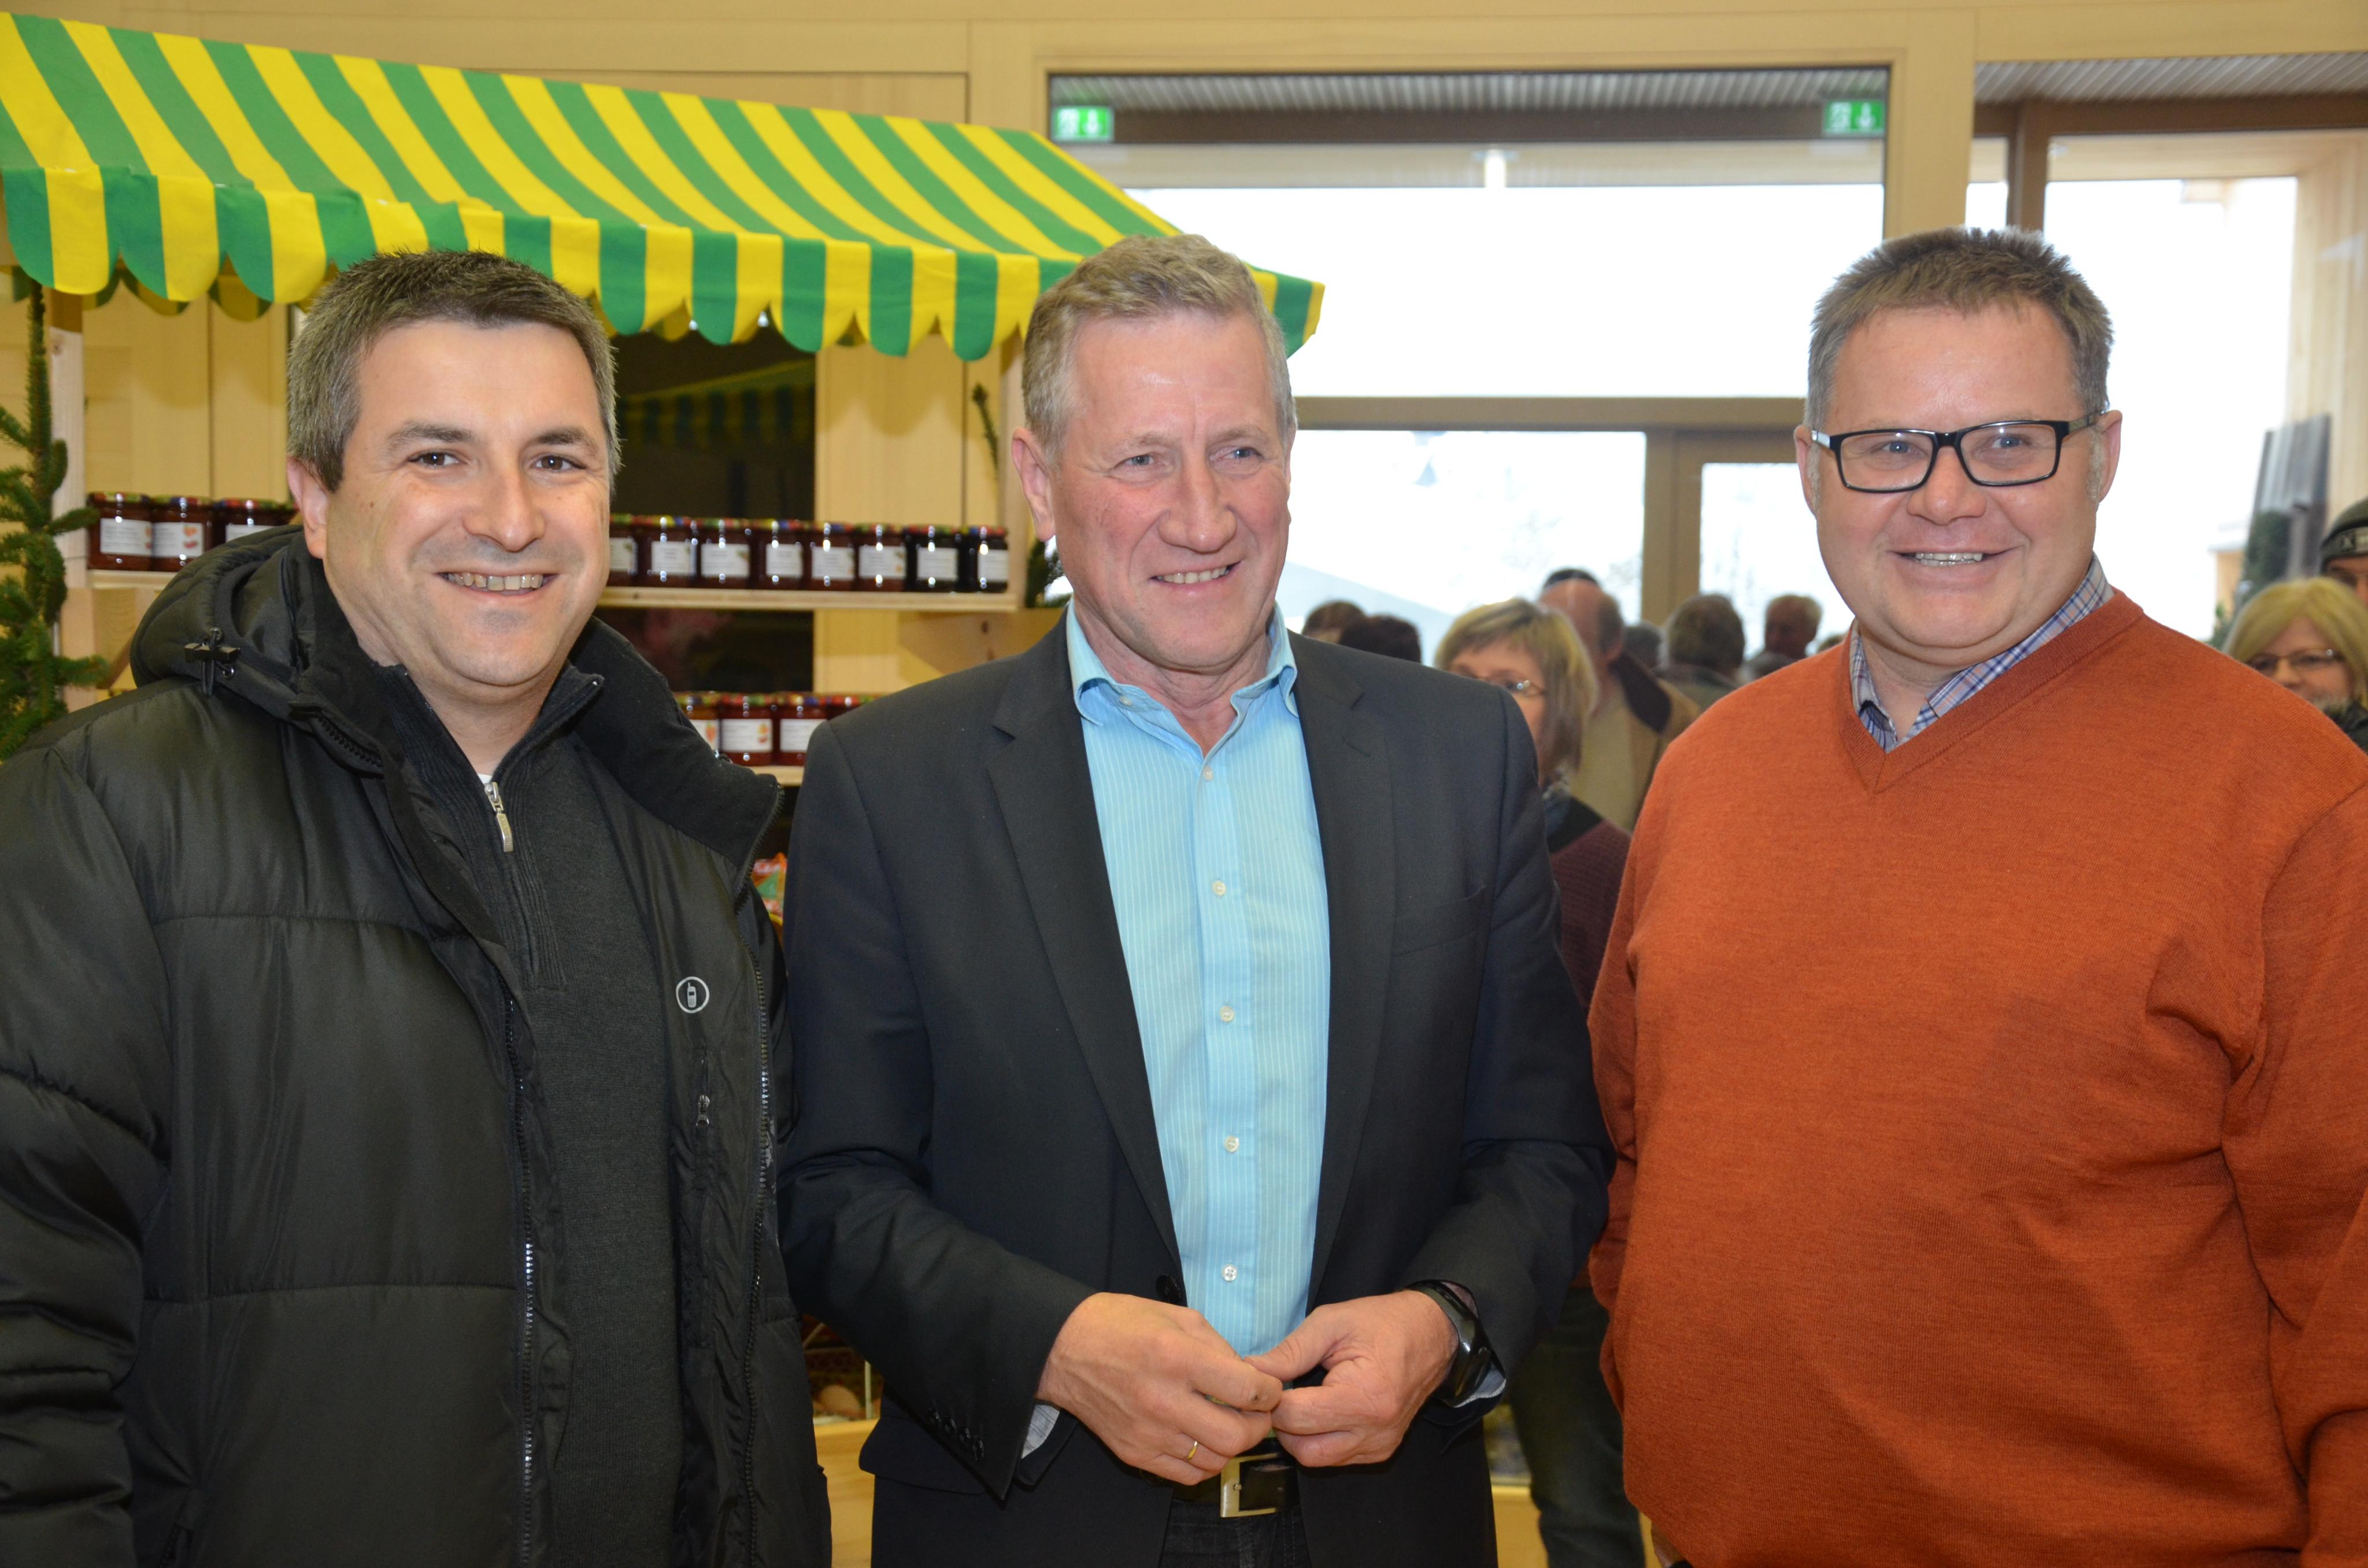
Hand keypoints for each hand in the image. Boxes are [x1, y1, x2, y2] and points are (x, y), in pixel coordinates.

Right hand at [1036, 1292, 1283, 1484]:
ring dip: (1232, 1444)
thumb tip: (1250, 1379)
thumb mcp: (1177, 1316)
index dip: (1270, 1392)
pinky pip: (1187, 1474)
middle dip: (1258, 1426)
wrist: (1064, 1349)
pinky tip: (1202, 1439)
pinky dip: (1205, 1461)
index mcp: (1177, 1358)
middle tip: (1255, 1412)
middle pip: (1236, 1437)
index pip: (1246, 1391)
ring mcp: (1147, 1433)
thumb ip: (1219, 1347)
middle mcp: (1163, 1400)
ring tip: (1227, 1423)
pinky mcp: (1134, 1454)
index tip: (1268, 1388)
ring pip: (1215, 1461)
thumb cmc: (1121, 1324)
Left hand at [1245, 1291, 1456, 1466]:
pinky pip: (1337, 1458)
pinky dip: (1320, 1440)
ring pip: (1318, 1459)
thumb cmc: (1381, 1322)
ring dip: (1298, 1436)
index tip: (1264, 1382)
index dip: (1270, 1400)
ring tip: (1298, 1400)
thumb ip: (1289, 1352)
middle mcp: (1375, 1431)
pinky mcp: (1382, 1450)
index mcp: (1364, 1396)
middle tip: (1278, 1393)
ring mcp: (1381, 1445)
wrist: (1433, 1334)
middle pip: (1303, 1449)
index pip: (1296, 1417)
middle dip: (1281, 1424)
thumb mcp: (1331, 1323)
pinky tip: (1320, 1411)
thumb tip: (1249, 1371)